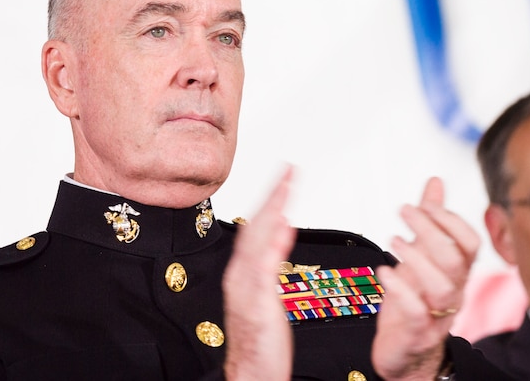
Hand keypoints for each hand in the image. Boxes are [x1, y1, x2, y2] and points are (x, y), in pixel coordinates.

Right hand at [222, 166, 296, 380]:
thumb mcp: (268, 293)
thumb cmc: (262, 341)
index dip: (272, 200)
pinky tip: (284, 227)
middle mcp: (240, 273)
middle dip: (273, 196)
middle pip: (256, 226)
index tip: (286, 177)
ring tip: (287, 186)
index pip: (258, 226)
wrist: (251, 372)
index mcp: (244, 270)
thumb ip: (273, 259)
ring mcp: (245, 286)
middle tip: (289, 170)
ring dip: (273, 210)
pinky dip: (273, 245)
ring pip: (258, 240)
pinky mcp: (257, 302)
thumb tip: (283, 229)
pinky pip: (264, 268)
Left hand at [371, 177, 479, 379]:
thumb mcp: (419, 256)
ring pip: (442, 286)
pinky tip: (384, 271)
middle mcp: (452, 291)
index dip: (451, 220)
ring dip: (416, 258)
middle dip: (431, 230)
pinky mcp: (417, 332)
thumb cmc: (413, 300)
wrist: (406, 352)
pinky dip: (400, 289)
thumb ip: (428, 221)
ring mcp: (438, 314)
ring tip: (393, 239)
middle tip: (405, 211)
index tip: (424, 203)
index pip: (469, 243)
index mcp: (455, 272)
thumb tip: (434, 183)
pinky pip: (417, 312)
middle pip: (455, 260)